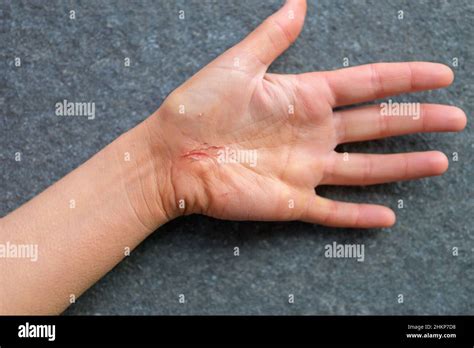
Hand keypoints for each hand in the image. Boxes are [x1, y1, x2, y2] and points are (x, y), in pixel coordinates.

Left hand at [147, 0, 465, 227]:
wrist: (171, 155)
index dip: (405, 78)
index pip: (367, 84)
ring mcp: (304, 169)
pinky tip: (388, 218)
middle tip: (455, 119)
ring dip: (401, 168)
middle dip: (417, 121)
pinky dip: (359, 216)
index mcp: (304, 97)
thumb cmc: (198, 107)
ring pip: (364, 169)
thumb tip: (298, 0)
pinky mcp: (290, 201)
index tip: (441, 75)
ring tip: (438, 163)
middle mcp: (312, 133)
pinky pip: (332, 211)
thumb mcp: (240, 65)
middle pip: (376, 125)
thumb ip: (273, 37)